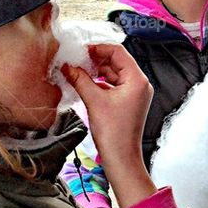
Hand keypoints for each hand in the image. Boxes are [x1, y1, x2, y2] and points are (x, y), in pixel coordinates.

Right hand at [61, 45, 153, 207]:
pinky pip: (113, 85)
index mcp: (137, 80)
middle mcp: (139, 85)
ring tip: (76, 72)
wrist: (121, 158)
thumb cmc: (114, 134)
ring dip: (95, 72)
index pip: (118, 52)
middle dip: (95, 60)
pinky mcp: (128, 103)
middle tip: (75, 61)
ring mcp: (135, 94)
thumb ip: (80, 79)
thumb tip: (68, 66)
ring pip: (113, 74)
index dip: (97, 48)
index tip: (80, 51)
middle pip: (116, 62)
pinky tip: (84, 84)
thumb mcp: (94, 101)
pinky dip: (99, 83)